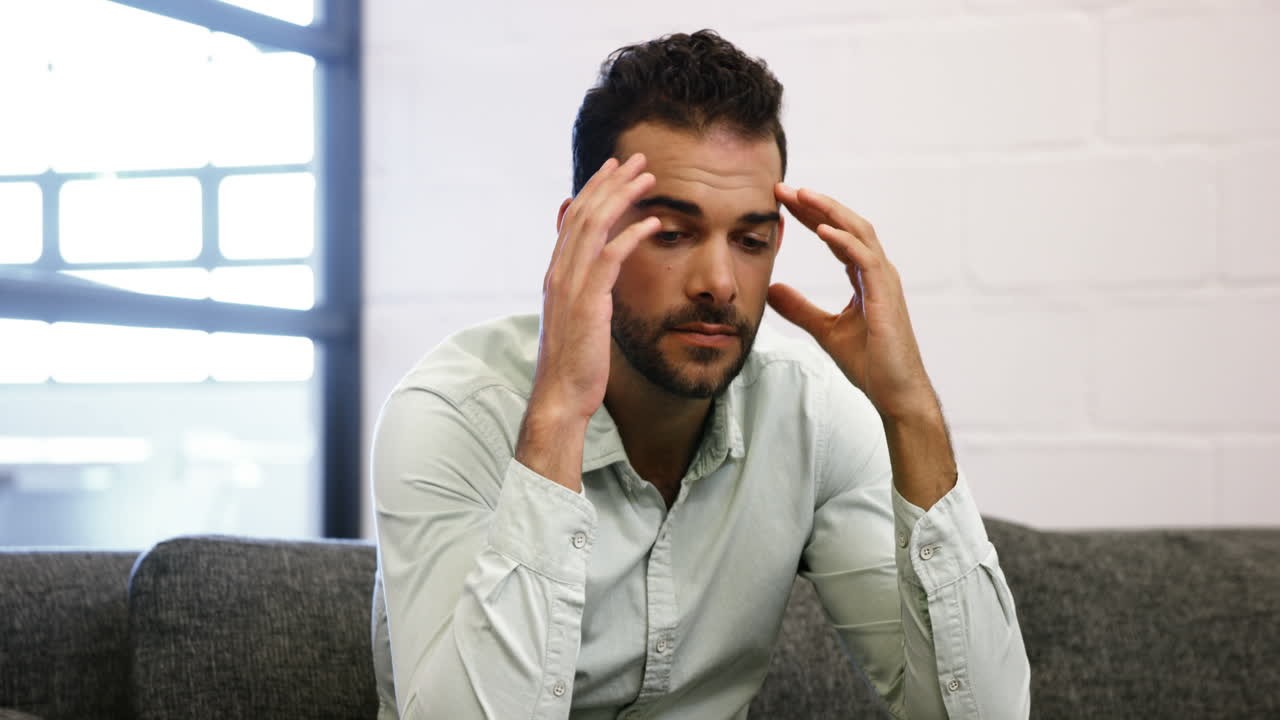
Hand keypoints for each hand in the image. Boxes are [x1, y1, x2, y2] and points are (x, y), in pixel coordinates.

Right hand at [517, 154, 657, 487]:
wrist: (561, 395)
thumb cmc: (574, 363)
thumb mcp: (576, 318)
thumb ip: (584, 290)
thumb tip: (596, 273)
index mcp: (556, 272)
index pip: (574, 218)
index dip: (594, 189)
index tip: (614, 168)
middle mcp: (559, 271)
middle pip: (585, 211)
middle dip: (611, 181)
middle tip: (636, 159)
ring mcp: (571, 285)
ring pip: (596, 225)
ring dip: (624, 197)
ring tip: (649, 178)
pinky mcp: (589, 301)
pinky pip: (612, 257)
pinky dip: (633, 235)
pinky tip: (655, 223)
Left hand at [768, 183, 938, 422]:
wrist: (895, 392)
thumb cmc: (870, 363)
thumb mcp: (824, 330)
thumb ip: (800, 308)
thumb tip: (772, 289)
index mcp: (865, 277)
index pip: (837, 236)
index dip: (812, 216)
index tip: (782, 202)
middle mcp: (878, 272)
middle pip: (847, 225)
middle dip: (816, 205)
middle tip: (784, 189)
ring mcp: (885, 281)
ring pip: (858, 233)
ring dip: (829, 212)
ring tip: (801, 196)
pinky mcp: (886, 296)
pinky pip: (865, 259)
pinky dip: (844, 241)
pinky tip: (823, 230)